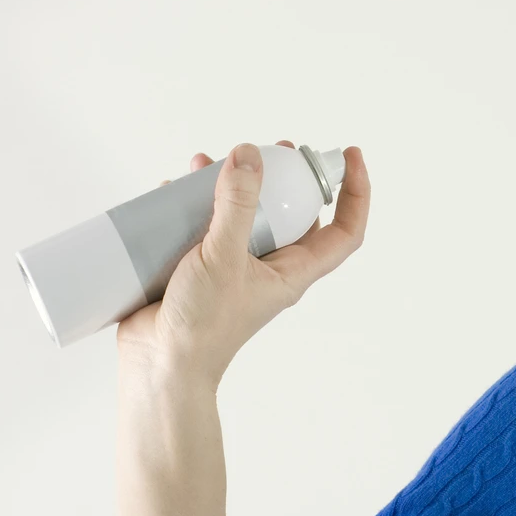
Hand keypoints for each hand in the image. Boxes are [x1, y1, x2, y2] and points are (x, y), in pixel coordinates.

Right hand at [115, 140, 370, 386]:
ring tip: (206, 163)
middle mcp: (270, 268)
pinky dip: (193, 206)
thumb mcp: (223, 257)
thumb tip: (249, 155)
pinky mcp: (201, 267)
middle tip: (270, 150)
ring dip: (230, 187)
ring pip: (244, 216)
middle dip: (284, 178)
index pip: (345, 231)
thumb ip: (237, 205)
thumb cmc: (202, 327)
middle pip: (292, 214)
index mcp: (293, 272)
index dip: (356, 193)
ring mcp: (235, 267)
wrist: (160, 365)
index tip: (350, 155)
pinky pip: (205, 227)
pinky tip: (173, 190)